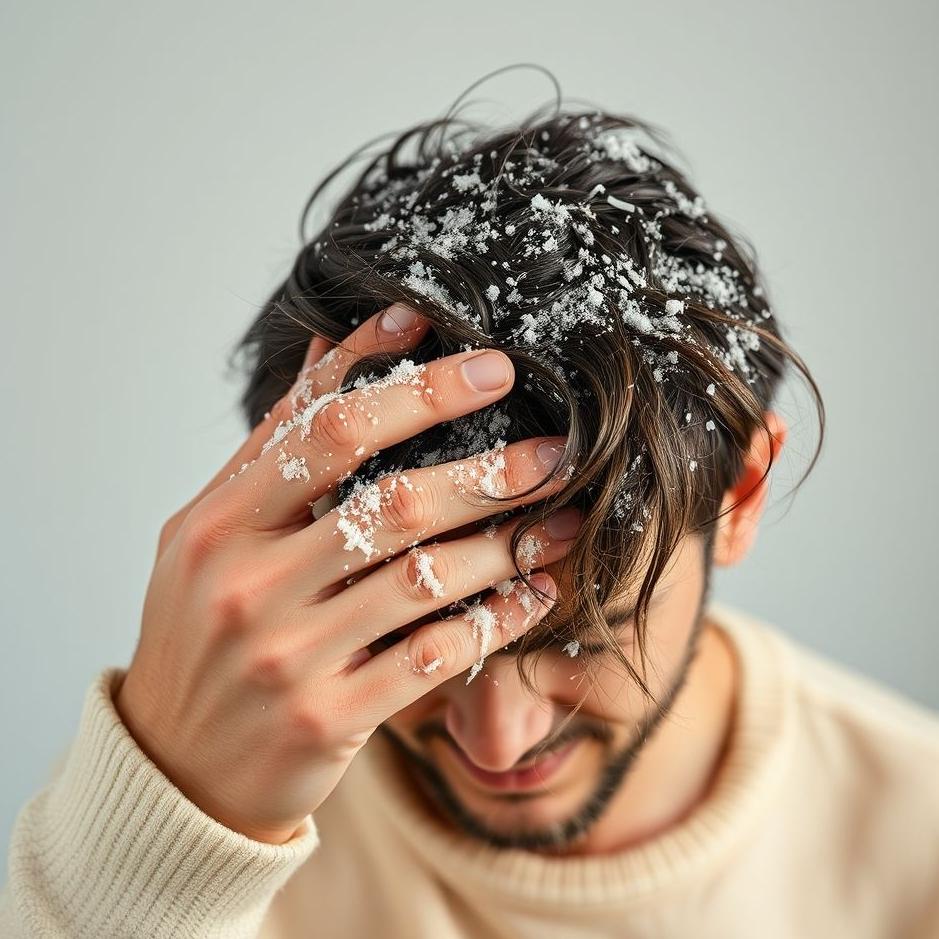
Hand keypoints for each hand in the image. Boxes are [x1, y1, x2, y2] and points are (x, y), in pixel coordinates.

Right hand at [114, 303, 579, 843]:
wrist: (174, 767)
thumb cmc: (202, 631)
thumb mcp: (212, 533)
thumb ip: (272, 447)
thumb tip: (327, 348)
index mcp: (218, 524)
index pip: (323, 429)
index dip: (402, 381)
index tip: (471, 355)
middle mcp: (248, 584)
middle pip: (391, 501)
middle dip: (485, 467)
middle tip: (553, 446)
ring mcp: (288, 656)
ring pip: (426, 579)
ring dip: (509, 544)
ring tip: (564, 518)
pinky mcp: (329, 717)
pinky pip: (435, 655)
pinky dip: (495, 619)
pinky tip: (534, 593)